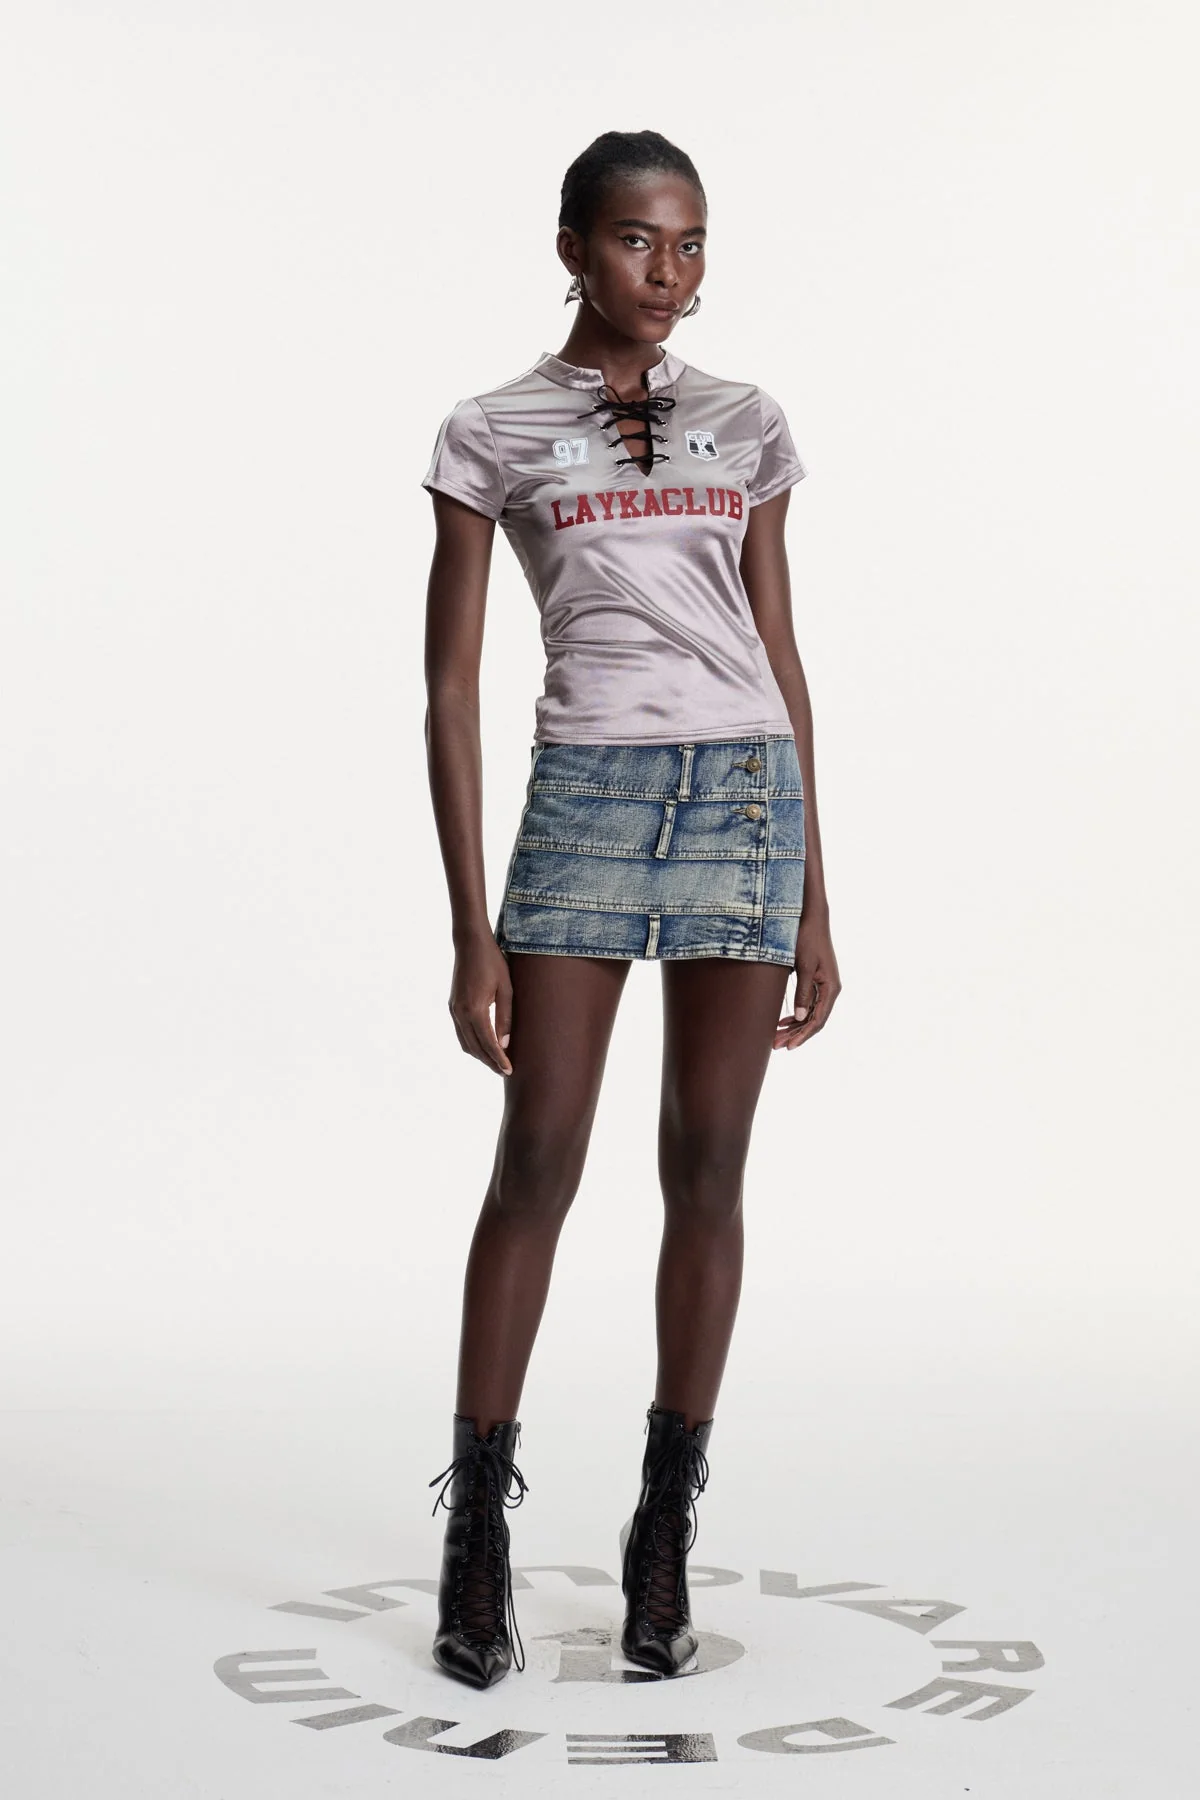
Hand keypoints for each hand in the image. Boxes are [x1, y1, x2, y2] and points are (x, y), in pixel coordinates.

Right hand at [448, 931, 513, 1075]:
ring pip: (465, 1043)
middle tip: (505, 1071)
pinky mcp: (453, 1006)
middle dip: (489, 1062)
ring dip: (480, 1055)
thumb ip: (505, 1018)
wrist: (470, 944)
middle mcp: (460, 1013)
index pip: (488, 1044)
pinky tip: (484, 1046)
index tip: (509, 1071)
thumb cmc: (493, 962)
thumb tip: (505, 1044)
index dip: (499, 1059)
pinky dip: (472, 1044)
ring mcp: (454, 1010)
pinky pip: (461, 1033)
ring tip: (496, 1062)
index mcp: (474, 1009)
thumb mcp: (506, 989)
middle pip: (475, 1048)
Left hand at [775, 912, 840, 1050]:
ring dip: (794, 1026)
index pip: (818, 1020)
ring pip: (810, 1014)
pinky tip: (783, 1021)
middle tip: (776, 1045)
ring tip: (776, 1037)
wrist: (811, 918)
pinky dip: (796, 1015)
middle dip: (795, 1034)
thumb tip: (799, 1017)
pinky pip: (808, 1004)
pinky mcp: (817, 981)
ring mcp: (824, 986)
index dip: (803, 1035)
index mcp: (831, 988)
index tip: (789, 1046)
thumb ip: (803, 992)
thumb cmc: (807, 938)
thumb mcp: (804, 966)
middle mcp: (830, 990)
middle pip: (814, 1020)